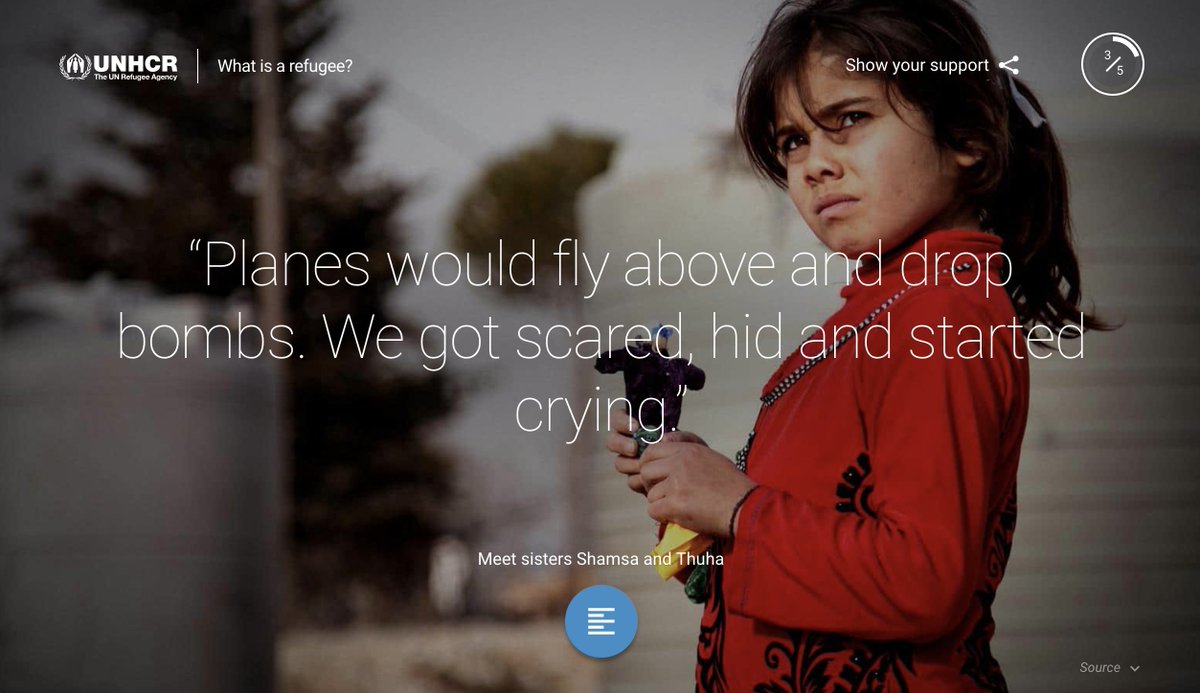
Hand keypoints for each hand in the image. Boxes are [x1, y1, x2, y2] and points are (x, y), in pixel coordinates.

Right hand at [607, 407, 706, 495]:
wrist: (696, 476)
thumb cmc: (690, 452)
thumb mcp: (690, 441)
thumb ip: (679, 437)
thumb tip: (662, 438)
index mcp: (638, 428)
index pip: (618, 419)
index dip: (622, 422)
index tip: (635, 427)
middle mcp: (630, 444)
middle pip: (612, 441)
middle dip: (621, 444)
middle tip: (634, 448)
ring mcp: (632, 463)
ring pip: (619, 462)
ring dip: (630, 464)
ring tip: (644, 466)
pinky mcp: (637, 480)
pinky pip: (631, 480)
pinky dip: (640, 480)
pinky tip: (652, 480)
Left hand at [639, 441, 755, 537]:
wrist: (744, 505)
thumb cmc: (733, 485)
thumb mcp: (711, 458)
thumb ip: (688, 454)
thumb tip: (665, 449)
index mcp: (688, 450)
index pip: (652, 450)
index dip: (649, 464)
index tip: (655, 475)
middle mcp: (679, 463)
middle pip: (645, 471)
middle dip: (650, 484)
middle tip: (662, 494)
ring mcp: (676, 483)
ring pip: (650, 494)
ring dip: (660, 503)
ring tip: (676, 507)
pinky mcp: (675, 504)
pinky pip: (653, 510)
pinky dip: (662, 516)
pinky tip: (676, 516)